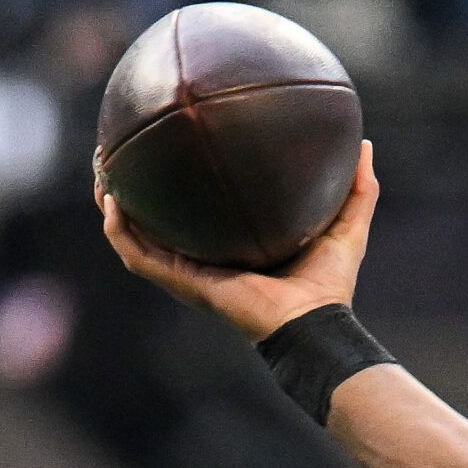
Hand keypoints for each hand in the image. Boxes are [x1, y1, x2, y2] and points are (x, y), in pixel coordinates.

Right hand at [97, 140, 379, 341]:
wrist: (314, 324)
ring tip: (102, 169)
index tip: (170, 145)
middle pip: (155, 219)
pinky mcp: (183, 283)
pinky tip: (113, 202)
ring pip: (134, 236)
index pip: (198, 211)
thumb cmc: (331, 285)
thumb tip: (366, 143)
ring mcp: (189, 272)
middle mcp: (205, 258)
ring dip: (112, 204)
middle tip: (118, 151)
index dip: (181, 182)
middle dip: (133, 186)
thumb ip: (358, 187)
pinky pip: (139, 255)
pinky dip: (121, 231)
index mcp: (233, 244)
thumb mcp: (346, 225)